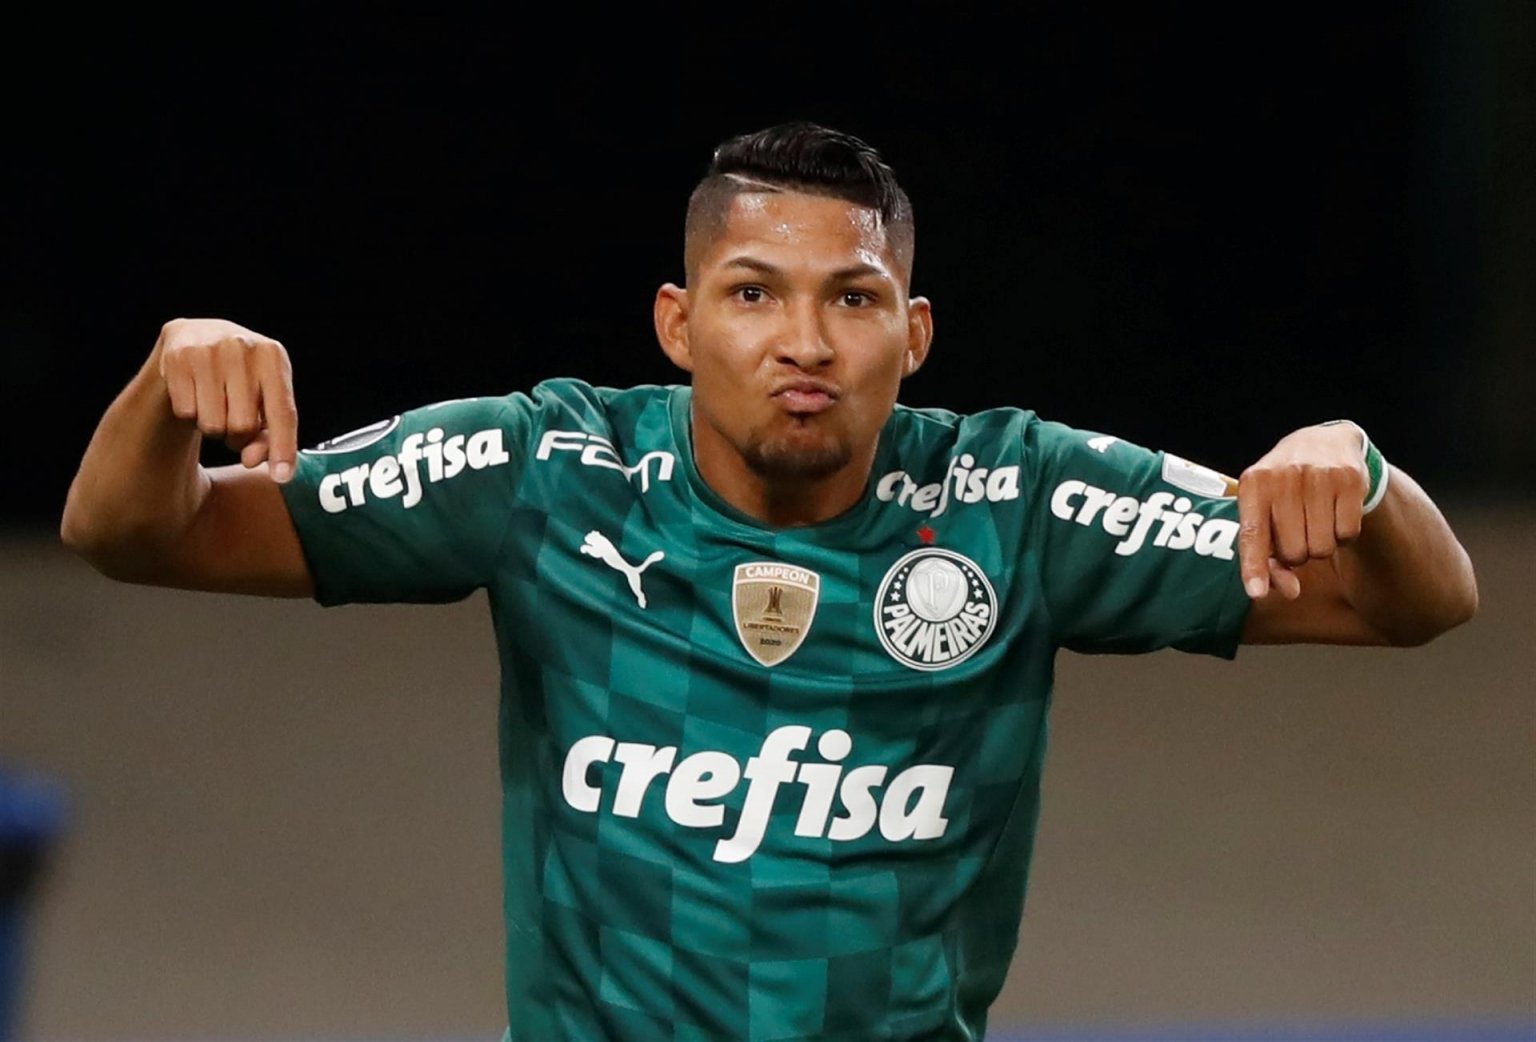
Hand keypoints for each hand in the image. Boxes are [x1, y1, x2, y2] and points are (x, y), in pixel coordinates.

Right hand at [154, 318, 298, 482]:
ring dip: (213, 427)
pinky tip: (194, 394)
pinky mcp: (177, 357)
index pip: (283, 412)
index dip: (283, 448)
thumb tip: (252, 461)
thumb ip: (268, 436)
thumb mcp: (263, 399)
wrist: (196, 337)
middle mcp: (242, 347)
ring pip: (212, 424)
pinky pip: (186, 412)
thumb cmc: (239, 377)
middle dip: (238, 435)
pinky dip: (190, 413)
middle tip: (233, 419)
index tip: (282, 478)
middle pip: (243, 425)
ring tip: (214, 404)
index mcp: (273, 355)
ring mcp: (208, 349)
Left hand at [1237, 422, 1367, 599]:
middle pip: (1294, 552)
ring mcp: (1318, 475)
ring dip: (1322, 545)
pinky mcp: (1350, 478)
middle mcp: (1283, 476)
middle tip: (1299, 530)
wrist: (1325, 443)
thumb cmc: (1285, 489)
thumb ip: (1268, 556)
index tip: (1257, 594)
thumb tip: (1290, 591)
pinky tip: (1337, 512)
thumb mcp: (1265, 511)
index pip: (1252, 534)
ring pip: (1323, 548)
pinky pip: (1348, 534)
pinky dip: (1344, 534)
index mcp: (1253, 483)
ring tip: (1316, 519)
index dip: (1254, 567)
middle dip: (1298, 553)